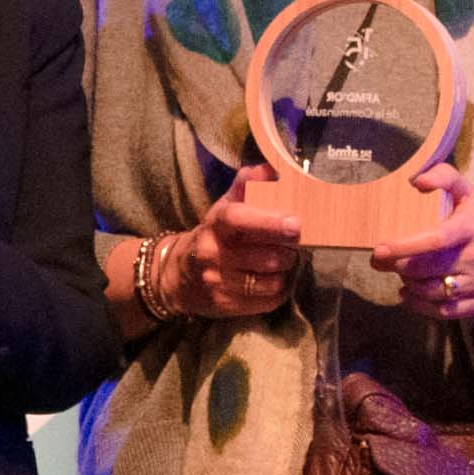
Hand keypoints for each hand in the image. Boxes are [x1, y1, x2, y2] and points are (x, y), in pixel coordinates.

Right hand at [170, 191, 306, 321]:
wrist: (178, 277)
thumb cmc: (213, 236)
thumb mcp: (223, 208)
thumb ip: (246, 187)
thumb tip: (269, 168)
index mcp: (215, 224)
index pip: (238, 218)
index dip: (269, 221)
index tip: (295, 223)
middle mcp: (213, 254)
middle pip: (267, 257)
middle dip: (289, 251)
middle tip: (293, 244)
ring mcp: (219, 283)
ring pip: (271, 281)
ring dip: (286, 272)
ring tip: (283, 262)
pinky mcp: (226, 306)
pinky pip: (268, 301)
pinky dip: (280, 290)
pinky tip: (275, 280)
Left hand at [370, 172, 473, 321]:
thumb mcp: (470, 193)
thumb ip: (444, 177)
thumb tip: (417, 181)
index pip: (436, 240)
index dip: (405, 246)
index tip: (381, 249)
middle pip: (428, 270)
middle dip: (397, 266)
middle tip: (380, 260)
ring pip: (433, 292)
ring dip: (407, 285)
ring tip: (398, 273)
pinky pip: (445, 311)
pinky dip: (420, 306)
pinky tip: (408, 294)